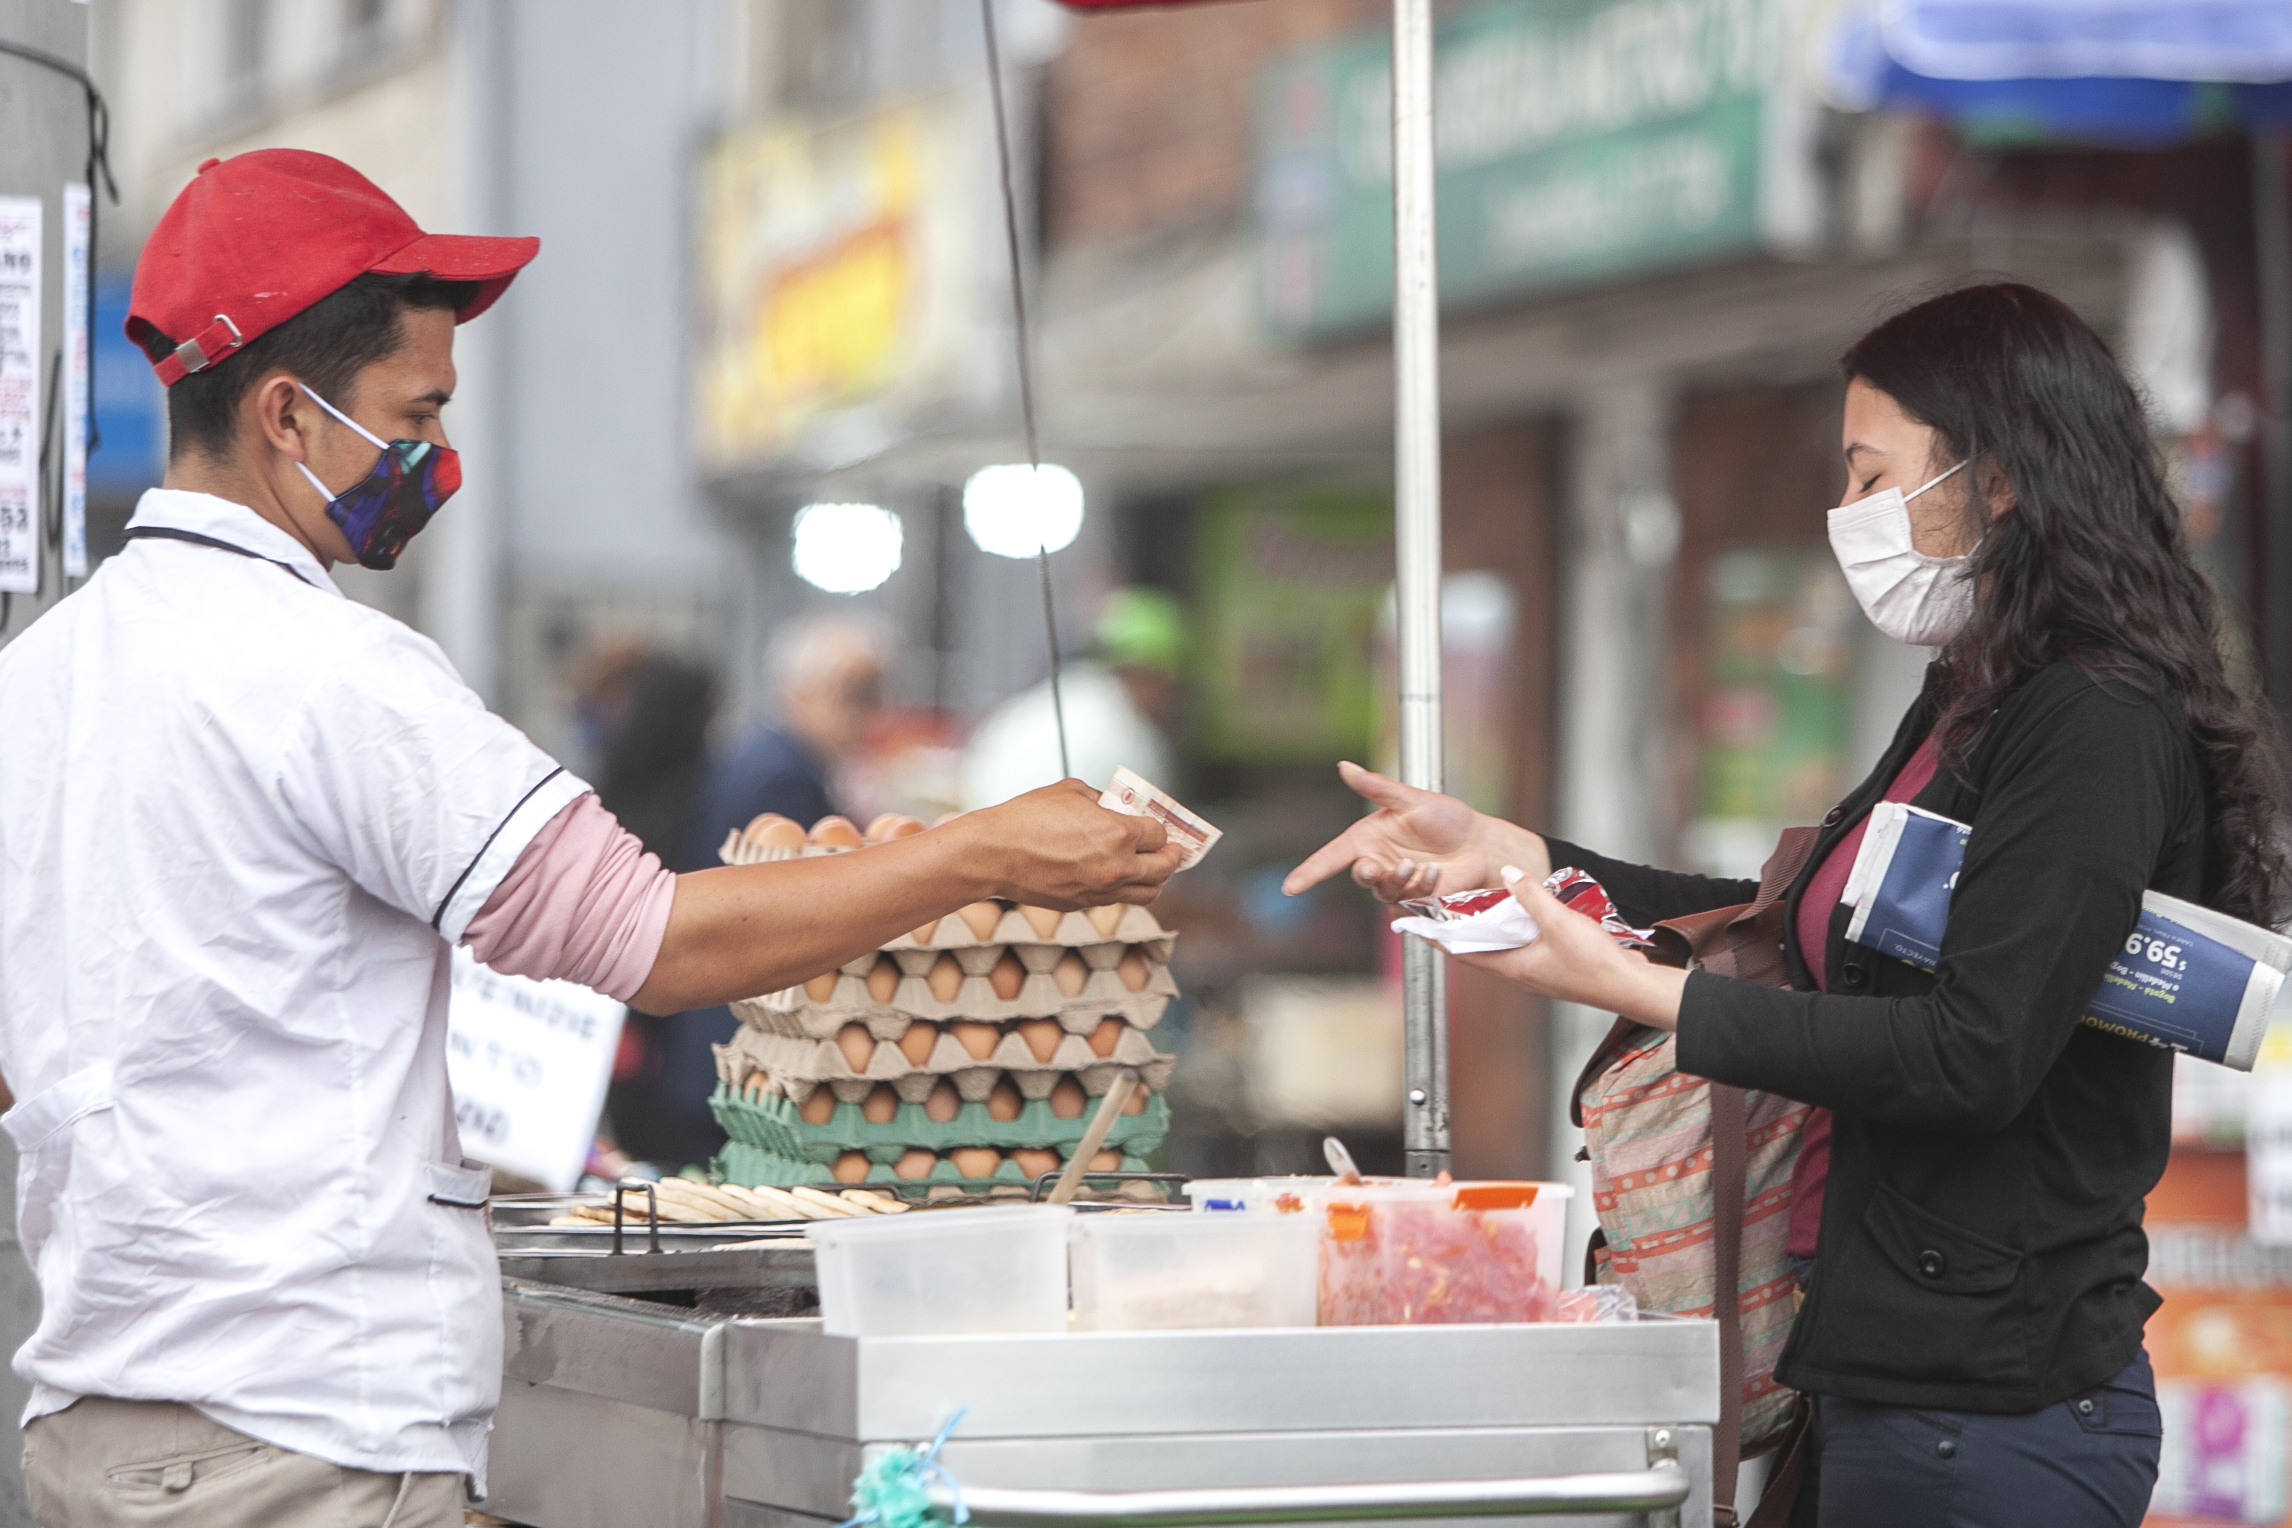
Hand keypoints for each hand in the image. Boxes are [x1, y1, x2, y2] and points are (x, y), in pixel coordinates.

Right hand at [963, 779, 1184, 908]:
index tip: (1157, 825)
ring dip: (1156, 879)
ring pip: (1149, 893)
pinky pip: (1118, 899)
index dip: (1160, 828)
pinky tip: (1119, 875)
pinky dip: (1126, 888)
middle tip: (1173, 850)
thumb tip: (1116, 806)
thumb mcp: (1072, 791)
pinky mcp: (1084, 904)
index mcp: (1119, 834)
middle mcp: (1118, 867)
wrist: (994, 854)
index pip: (1160, 834)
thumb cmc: (1027, 817)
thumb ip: (1102, 799)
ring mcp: (1102, 891)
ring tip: (1154, 868)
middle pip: (1165, 867)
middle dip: (1172, 855)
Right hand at [1283, 761, 1544, 902]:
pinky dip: (1421, 887)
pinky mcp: (1414, 900)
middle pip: (1358, 876)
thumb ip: (1376, 787)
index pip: (1332, 857)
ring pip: (1383, 891)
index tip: (1291, 887)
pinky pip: (1407, 901)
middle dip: (1368, 873)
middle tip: (1379, 866)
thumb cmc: (1449, 818)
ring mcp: (1396, 883)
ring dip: (1400, 879)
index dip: (1310, 872)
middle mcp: (1378, 861)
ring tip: (1422, 865)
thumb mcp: (1412, 799)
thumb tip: (1345, 767)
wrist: (1480, 845)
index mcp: (1369, 838)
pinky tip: (1436, 874)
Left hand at [1454, 869, 1686, 1029]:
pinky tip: (1522, 915)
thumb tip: (1509, 872)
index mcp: (1512, 968)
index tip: (1416, 925)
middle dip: (1460, 930)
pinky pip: (1525, 946)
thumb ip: (1531, 895)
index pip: (1463, 952)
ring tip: (1474, 907)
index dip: (1438, 938)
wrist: (1632, 987)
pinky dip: (1515, 930)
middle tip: (1442, 908)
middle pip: (1480, 949)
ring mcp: (1538, 972)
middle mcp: (1520, 973)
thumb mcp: (1559, 921)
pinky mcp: (1554, 968)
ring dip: (1489, 929)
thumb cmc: (1595, 965)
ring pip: (1503, 947)